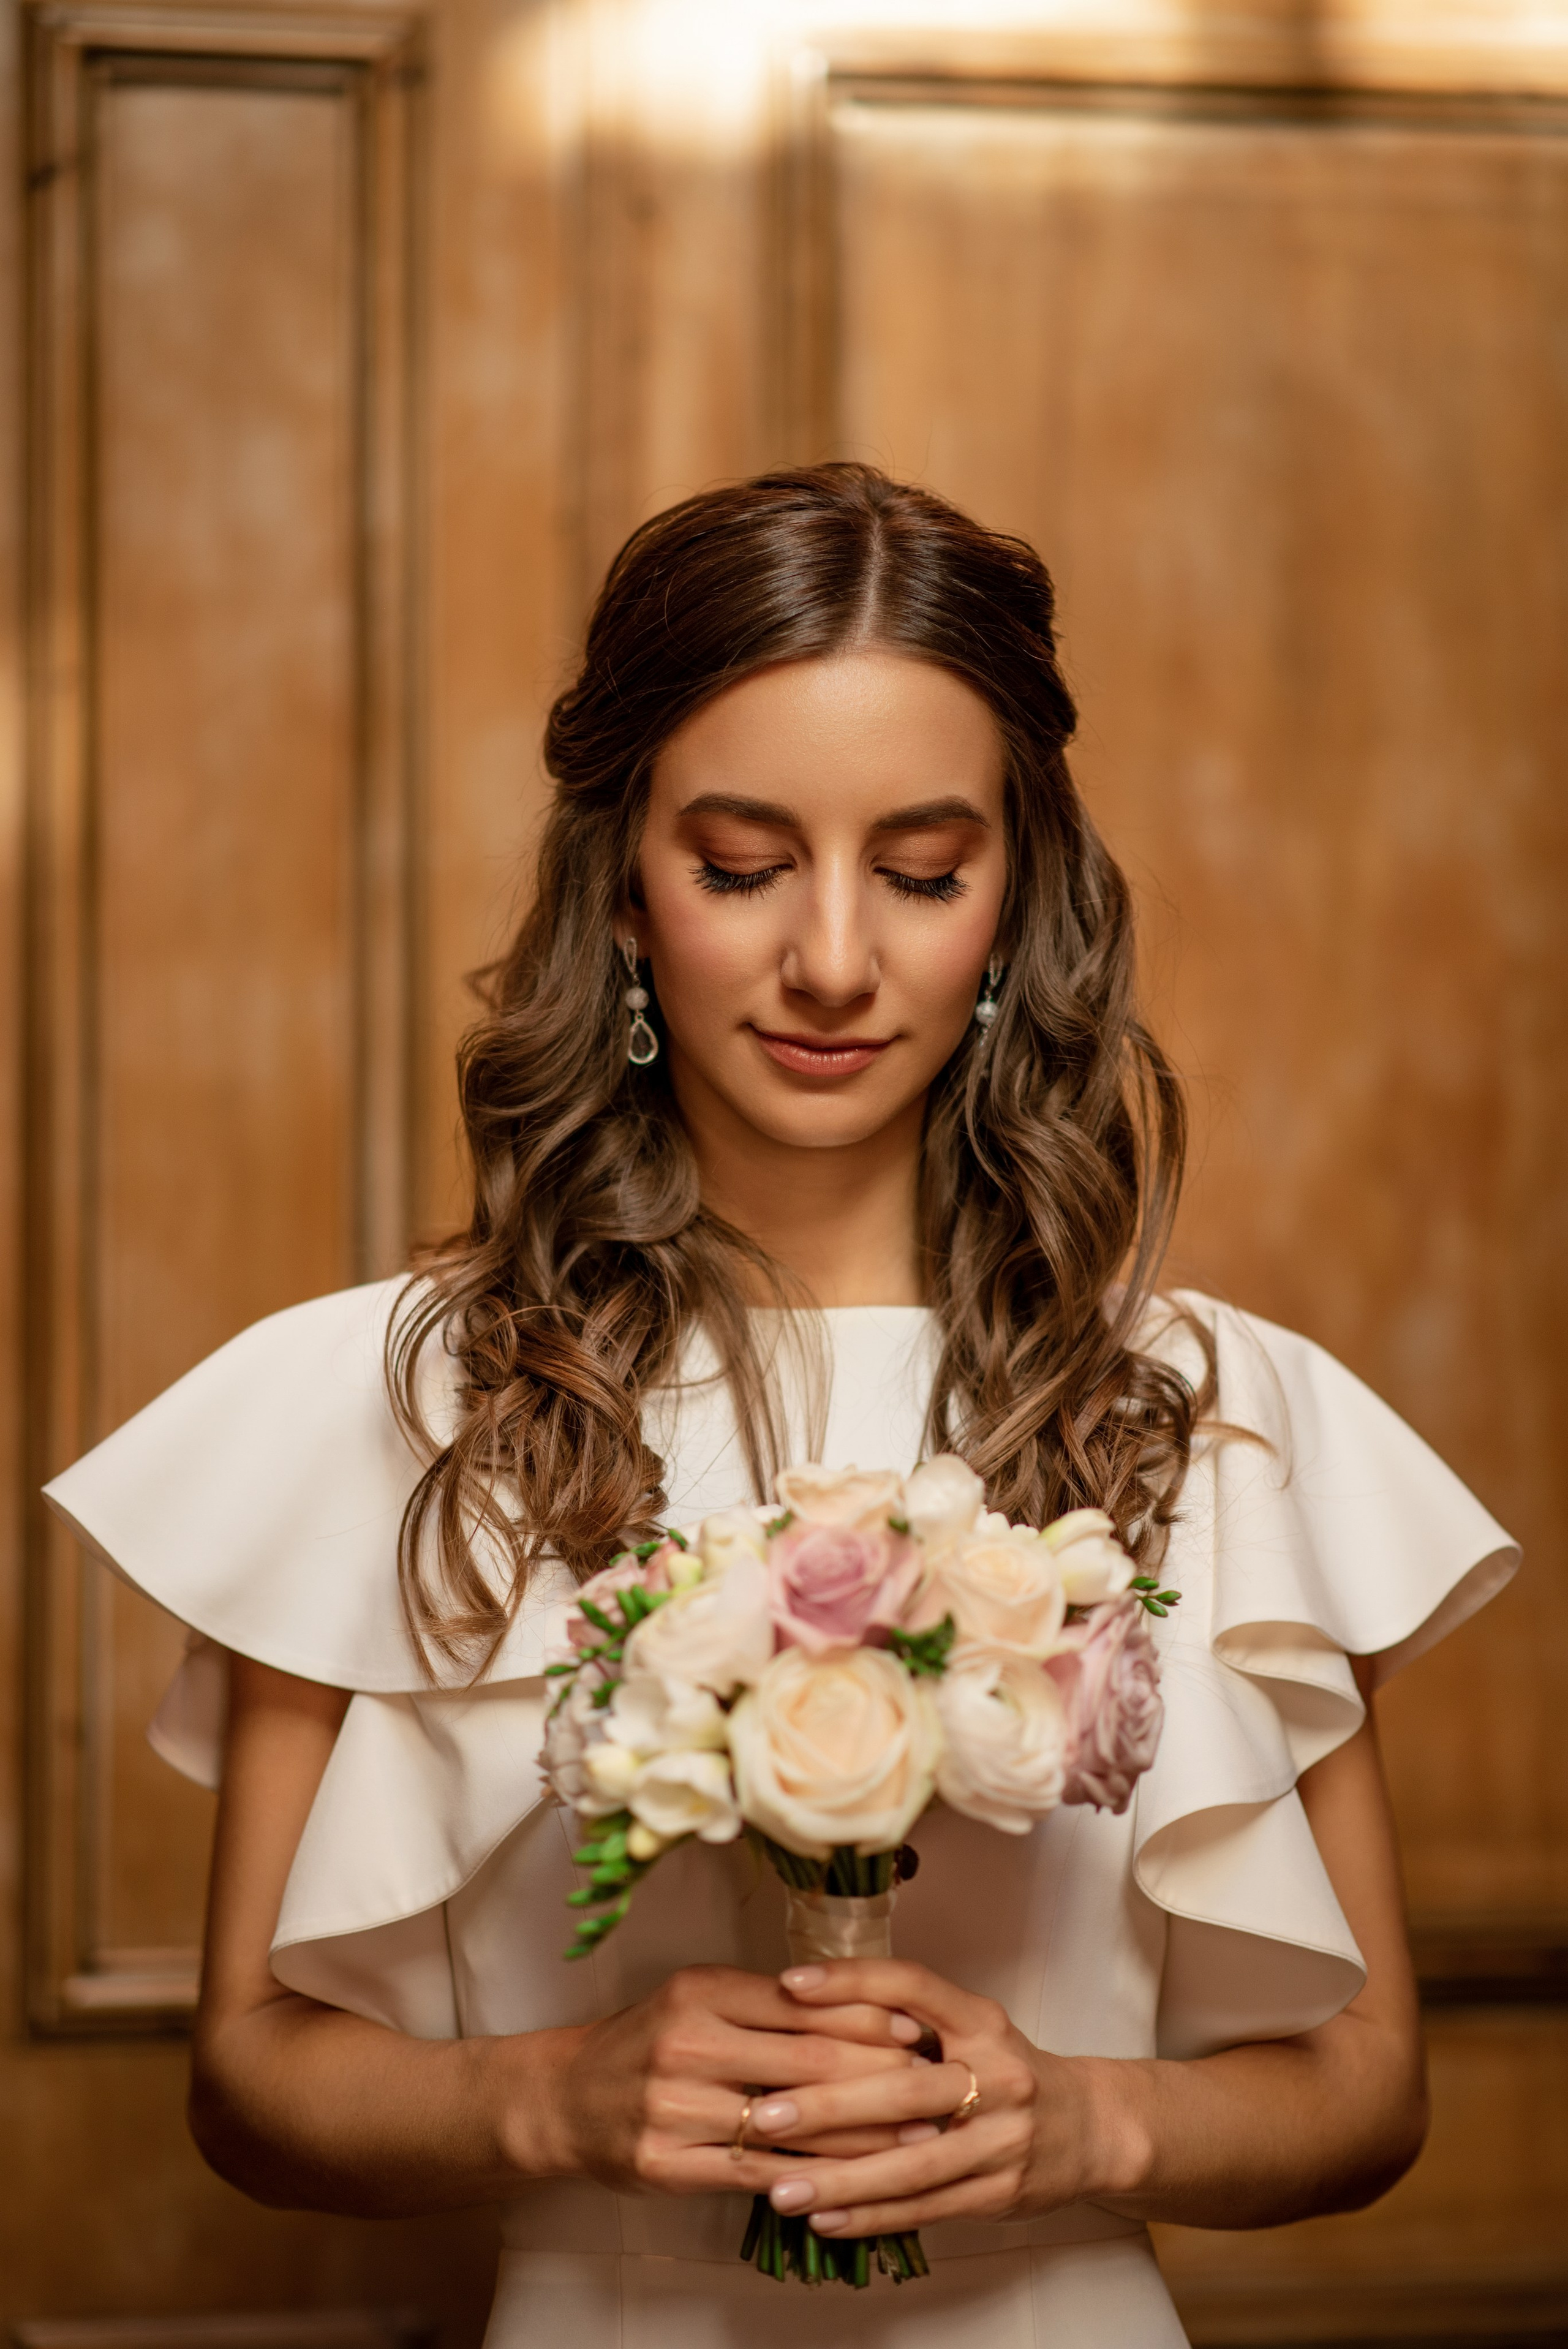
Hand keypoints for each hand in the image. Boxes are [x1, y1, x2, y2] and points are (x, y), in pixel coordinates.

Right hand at [541, 1963, 933, 2197]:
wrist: (567, 2097)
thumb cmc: (648, 2041)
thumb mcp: (699, 2000)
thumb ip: (767, 2005)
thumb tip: (862, 2011)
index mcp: (700, 1991)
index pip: (801, 2004)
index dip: (865, 2019)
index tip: (916, 2031)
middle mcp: (686, 2043)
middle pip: (805, 2063)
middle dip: (878, 2078)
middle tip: (934, 2088)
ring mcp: (673, 2107)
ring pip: (788, 2125)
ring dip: (859, 2136)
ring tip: (913, 2140)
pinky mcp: (667, 2163)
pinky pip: (755, 2172)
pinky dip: (807, 2176)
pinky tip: (849, 2181)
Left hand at [745, 1960, 1136, 2236]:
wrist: (1090, 2127)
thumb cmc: (1005, 2071)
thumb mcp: (972, 2028)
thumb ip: (907, 2022)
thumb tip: (809, 2014)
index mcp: (982, 2021)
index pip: (911, 1986)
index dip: (851, 1981)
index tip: (789, 1985)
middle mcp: (995, 2075)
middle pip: (903, 2088)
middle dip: (828, 2104)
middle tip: (764, 2114)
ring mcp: (1001, 2139)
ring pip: (911, 2164)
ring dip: (840, 2179)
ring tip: (780, 2188)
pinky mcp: (998, 2192)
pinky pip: (925, 2208)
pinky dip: (871, 2216)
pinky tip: (824, 2218)